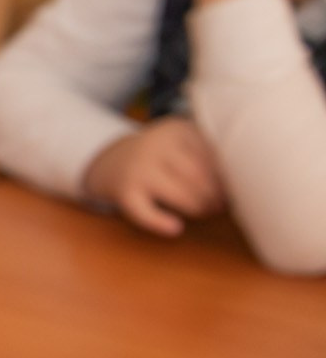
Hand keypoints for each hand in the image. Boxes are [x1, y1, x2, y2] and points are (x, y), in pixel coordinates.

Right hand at [82, 117, 225, 237]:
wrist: (109, 160)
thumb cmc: (162, 156)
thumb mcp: (183, 142)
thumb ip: (211, 153)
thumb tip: (249, 183)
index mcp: (177, 129)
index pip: (214, 157)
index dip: (229, 177)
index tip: (233, 187)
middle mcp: (155, 144)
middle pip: (200, 178)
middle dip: (216, 196)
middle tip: (221, 205)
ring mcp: (138, 168)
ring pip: (182, 196)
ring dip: (200, 209)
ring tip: (206, 211)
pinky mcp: (124, 191)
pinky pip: (146, 213)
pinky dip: (162, 223)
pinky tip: (175, 228)